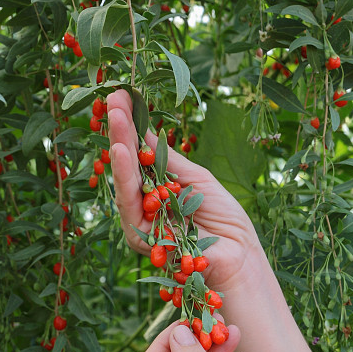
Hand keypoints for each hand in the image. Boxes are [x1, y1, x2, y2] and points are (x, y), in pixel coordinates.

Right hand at [107, 89, 262, 293]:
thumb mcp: (196, 177)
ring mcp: (142, 222)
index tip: (120, 97)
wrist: (240, 254)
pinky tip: (123, 153)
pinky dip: (126, 178)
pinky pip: (130, 206)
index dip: (130, 127)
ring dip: (119, 151)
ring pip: (124, 184)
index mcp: (158, 188)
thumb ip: (166, 159)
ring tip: (115, 122)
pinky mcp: (143, 238)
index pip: (139, 154)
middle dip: (120, 133)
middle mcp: (145, 204)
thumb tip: (142, 131)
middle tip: (112, 102)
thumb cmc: (223, 217)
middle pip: (128, 167)